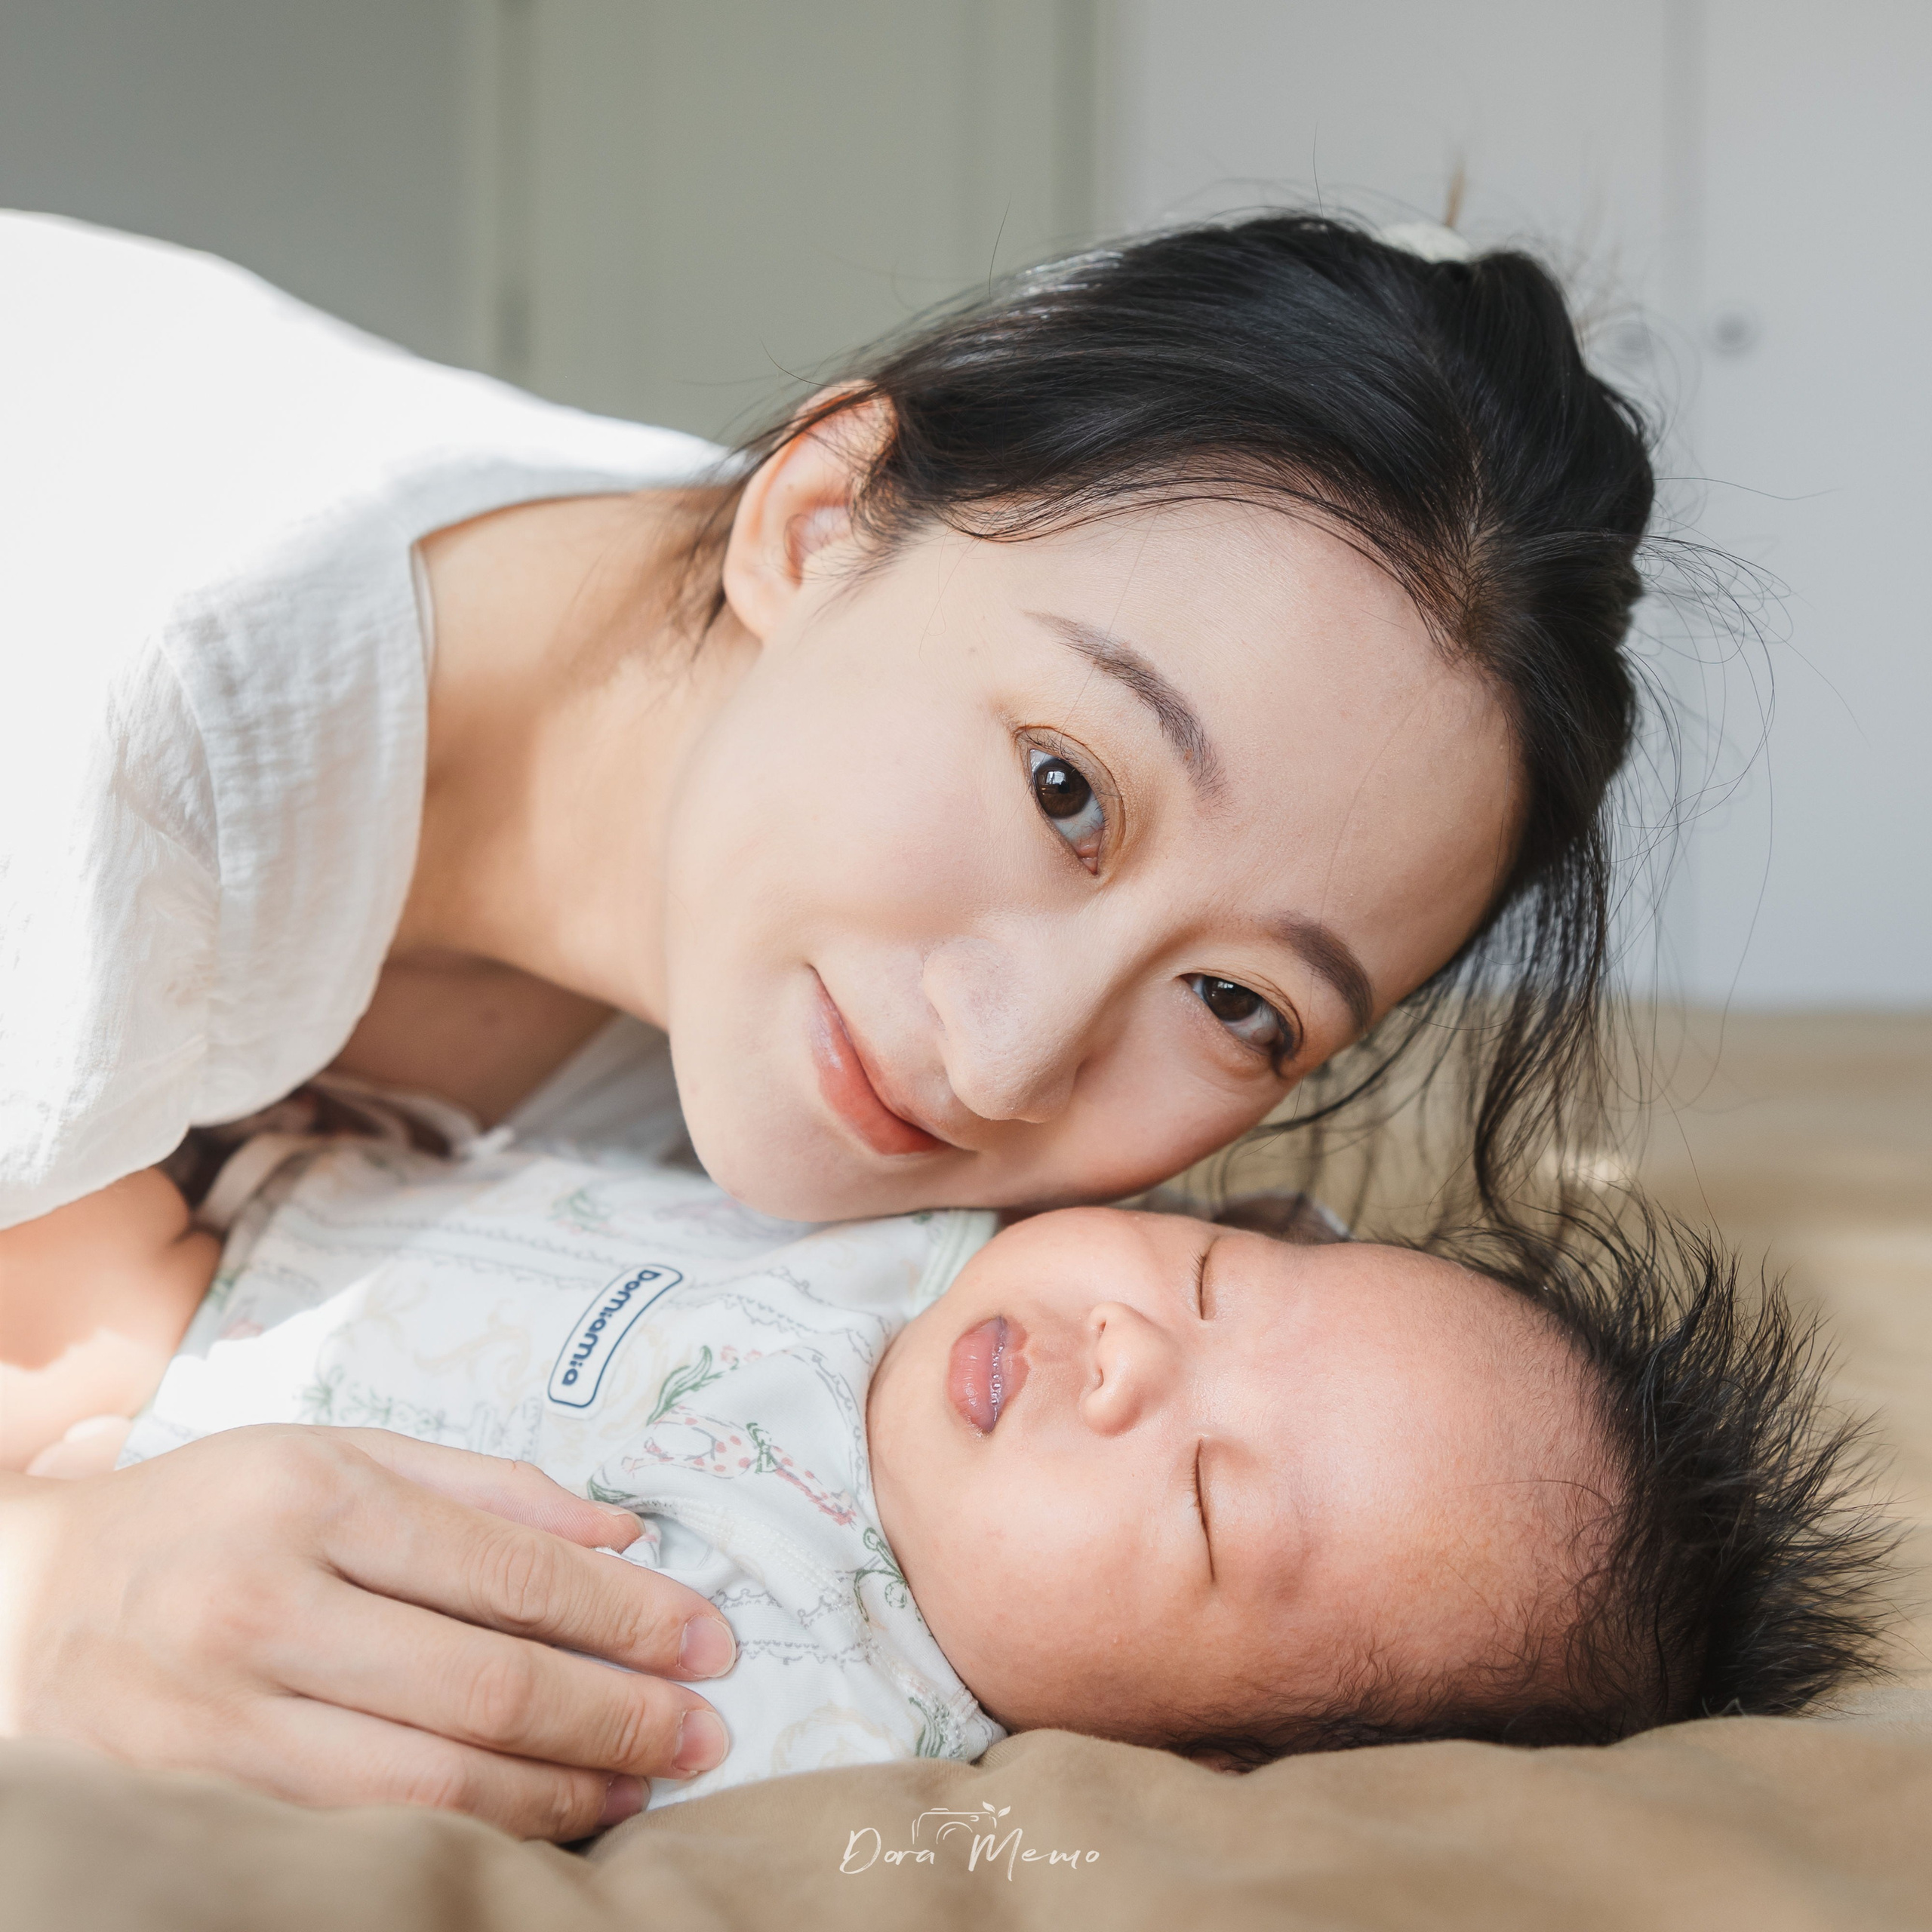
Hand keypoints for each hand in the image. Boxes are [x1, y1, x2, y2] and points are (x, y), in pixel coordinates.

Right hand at [0, 1426, 735, 1837]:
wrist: (29, 1602)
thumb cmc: (216, 1515)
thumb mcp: (342, 1456)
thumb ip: (488, 1489)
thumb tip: (625, 1535)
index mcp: (313, 1499)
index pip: (511, 1571)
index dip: (627, 1615)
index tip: (710, 1639)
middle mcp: (261, 1607)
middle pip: (484, 1684)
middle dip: (618, 1712)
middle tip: (707, 1729)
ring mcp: (216, 1723)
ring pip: (430, 1783)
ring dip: (559, 1792)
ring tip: (644, 1784)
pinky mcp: (189, 1807)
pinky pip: (359, 1837)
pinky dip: (464, 1838)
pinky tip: (537, 1824)